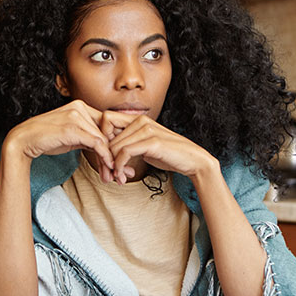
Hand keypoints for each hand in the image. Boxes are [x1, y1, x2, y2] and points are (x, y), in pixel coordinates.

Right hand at [5, 100, 114, 179]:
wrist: (24, 140)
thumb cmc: (46, 139)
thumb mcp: (71, 136)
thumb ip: (87, 137)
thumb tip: (106, 148)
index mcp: (80, 106)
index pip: (106, 124)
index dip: (115, 142)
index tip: (119, 160)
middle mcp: (79, 107)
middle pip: (106, 132)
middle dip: (115, 153)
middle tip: (121, 173)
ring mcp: (75, 116)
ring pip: (103, 139)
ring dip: (109, 160)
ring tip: (112, 176)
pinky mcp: (71, 128)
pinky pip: (95, 142)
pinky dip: (104, 156)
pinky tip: (107, 167)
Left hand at [99, 112, 215, 183]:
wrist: (192, 160)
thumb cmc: (167, 154)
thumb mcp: (143, 145)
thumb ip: (127, 142)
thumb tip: (106, 149)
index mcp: (137, 118)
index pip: (106, 119)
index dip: (102, 137)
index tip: (107, 155)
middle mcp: (140, 120)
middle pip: (106, 135)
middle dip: (104, 156)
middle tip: (110, 173)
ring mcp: (147, 129)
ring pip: (114, 146)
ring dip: (113, 166)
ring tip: (120, 177)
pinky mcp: (152, 141)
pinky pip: (124, 153)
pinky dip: (119, 167)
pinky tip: (124, 176)